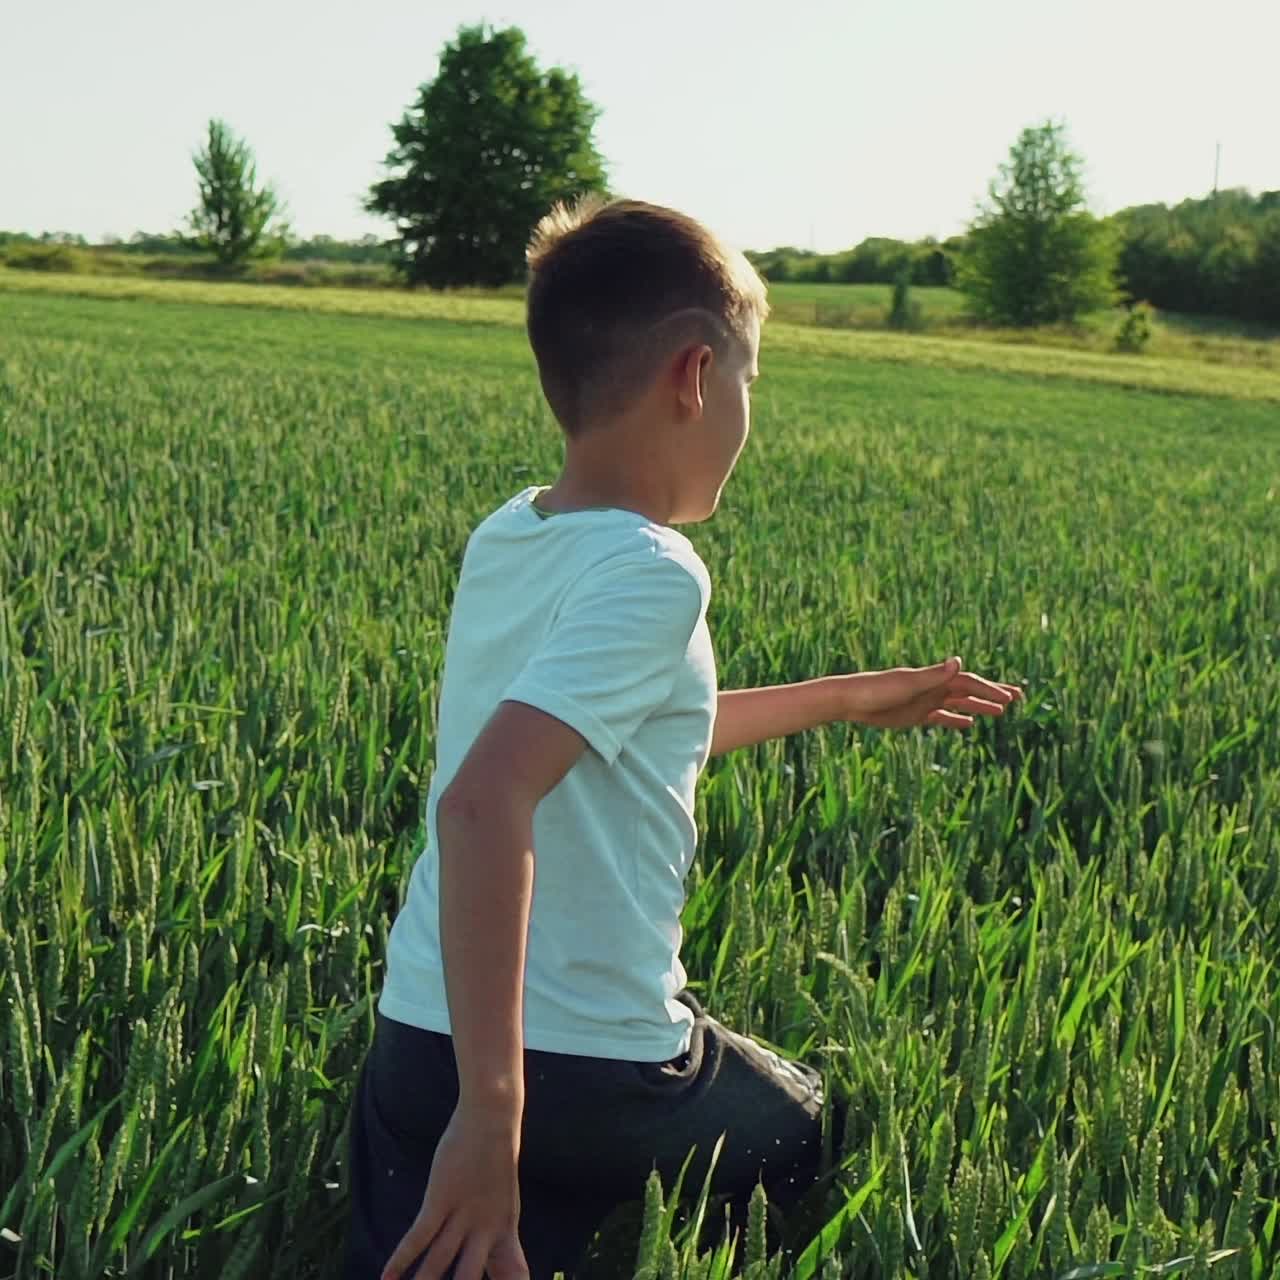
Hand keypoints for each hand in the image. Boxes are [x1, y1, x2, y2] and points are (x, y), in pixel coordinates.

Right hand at [382, 1102, 528, 1279]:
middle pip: (468, 1278)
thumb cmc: (495, 1163)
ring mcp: (462, 1215)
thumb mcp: (506, 1209)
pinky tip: (387, 1277)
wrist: (492, 1119)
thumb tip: (514, 1274)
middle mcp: (485, 1230)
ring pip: (437, 1264)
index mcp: (504, 1232)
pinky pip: (418, 1237)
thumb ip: (504, 1247)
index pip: (510, 1275)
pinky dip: (402, 1259)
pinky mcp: (440, 1199)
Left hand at [839, 657, 1022, 730]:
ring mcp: (925, 700)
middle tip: (1018, 697)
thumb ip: (933, 674)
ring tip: (1001, 712)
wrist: (849, 700)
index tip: (1010, 699)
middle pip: (969, 690)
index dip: (990, 690)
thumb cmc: (876, 689)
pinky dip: (956, 719)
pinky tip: (969, 723)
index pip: (969, 682)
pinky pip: (941, 717)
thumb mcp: (907, 683)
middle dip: (993, 693)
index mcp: (933, 678)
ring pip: (959, 703)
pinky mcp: (915, 714)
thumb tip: (958, 661)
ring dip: (979, 706)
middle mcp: (933, 687)